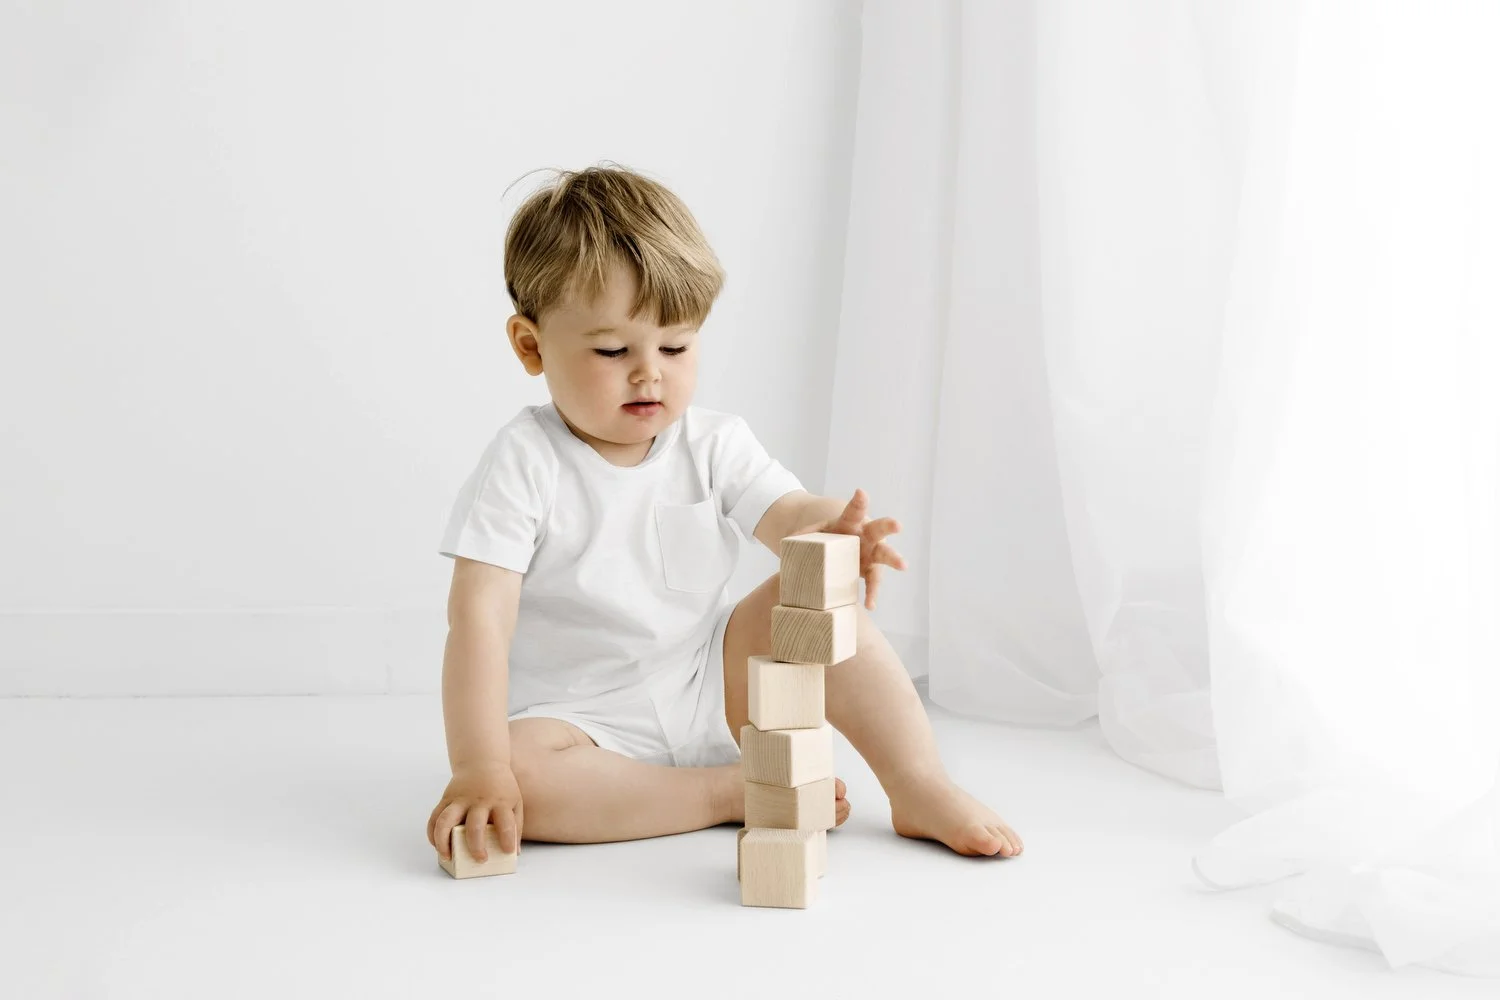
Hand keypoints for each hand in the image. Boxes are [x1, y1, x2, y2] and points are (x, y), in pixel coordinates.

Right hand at [427, 762, 523, 861]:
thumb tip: (515, 853)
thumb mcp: (515, 801)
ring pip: (446, 821)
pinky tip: (436, 845)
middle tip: (480, 859)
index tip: (507, 852)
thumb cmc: (501, 787)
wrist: (482, 762)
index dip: (507, 839)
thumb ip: (516, 826)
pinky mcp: (446, 798)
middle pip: (475, 825)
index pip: (506, 822)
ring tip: (447, 857)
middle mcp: (479, 800)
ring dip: (444, 841)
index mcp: (500, 801)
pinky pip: (435, 817)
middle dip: (476, 846)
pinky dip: (432, 833)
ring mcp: (460, 799)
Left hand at [791, 488, 906, 609]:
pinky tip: (870, 604)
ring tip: (903, 565)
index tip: (861, 492)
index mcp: (850, 521)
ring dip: (894, 559)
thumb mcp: (812, 533)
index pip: (855, 509)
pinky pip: (873, 582)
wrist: (835, 550)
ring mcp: (871, 553)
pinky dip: (872, 593)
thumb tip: (788, 542)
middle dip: (888, 526)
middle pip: (878, 529)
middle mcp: (865, 535)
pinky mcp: (869, 570)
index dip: (859, 501)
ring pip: (885, 555)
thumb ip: (801, 536)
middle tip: (897, 525)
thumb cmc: (827, 537)